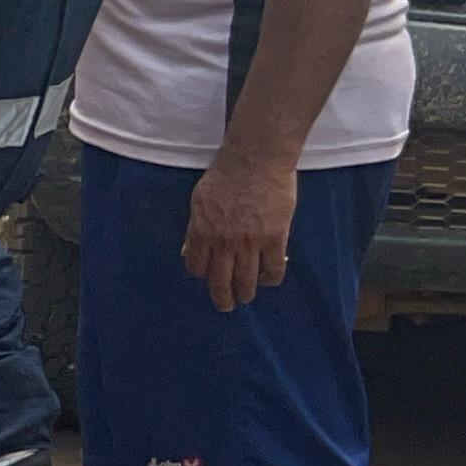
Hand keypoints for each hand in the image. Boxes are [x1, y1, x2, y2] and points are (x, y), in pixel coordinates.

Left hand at [184, 150, 297, 310]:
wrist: (256, 160)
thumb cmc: (225, 175)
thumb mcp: (199, 201)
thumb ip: (196, 227)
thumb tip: (189, 248)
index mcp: (201, 231)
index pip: (196, 266)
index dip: (202, 276)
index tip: (207, 279)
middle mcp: (223, 242)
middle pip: (220, 281)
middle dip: (222, 298)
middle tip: (226, 306)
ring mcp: (250, 242)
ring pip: (247, 280)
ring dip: (246, 293)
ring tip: (247, 297)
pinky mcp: (275, 239)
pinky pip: (273, 269)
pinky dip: (271, 278)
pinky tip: (270, 279)